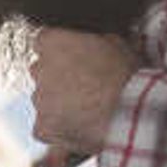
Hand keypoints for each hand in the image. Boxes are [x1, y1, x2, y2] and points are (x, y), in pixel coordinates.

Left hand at [27, 27, 137, 155]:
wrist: (127, 113)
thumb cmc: (124, 76)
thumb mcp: (117, 43)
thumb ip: (96, 39)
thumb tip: (98, 41)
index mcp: (52, 43)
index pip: (45, 41)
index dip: (60, 51)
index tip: (73, 58)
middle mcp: (39, 69)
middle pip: (41, 71)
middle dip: (56, 76)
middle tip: (82, 84)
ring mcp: (38, 100)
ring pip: (43, 99)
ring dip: (58, 102)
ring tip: (86, 107)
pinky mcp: (42, 127)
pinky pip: (45, 126)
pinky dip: (58, 127)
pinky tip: (79, 126)